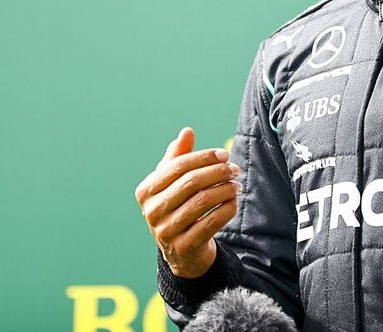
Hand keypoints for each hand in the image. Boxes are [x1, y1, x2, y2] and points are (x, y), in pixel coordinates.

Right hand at [134, 127, 241, 277]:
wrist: (181, 251)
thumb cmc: (177, 206)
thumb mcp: (173, 182)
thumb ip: (178, 156)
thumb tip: (187, 131)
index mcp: (146, 191)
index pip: (178, 166)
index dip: (203, 157)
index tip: (224, 155)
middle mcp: (151, 211)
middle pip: (191, 182)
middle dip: (217, 172)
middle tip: (235, 169)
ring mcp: (166, 231)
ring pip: (203, 201)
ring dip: (225, 190)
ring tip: (237, 185)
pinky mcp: (184, 247)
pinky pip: (212, 222)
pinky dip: (227, 209)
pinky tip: (233, 202)